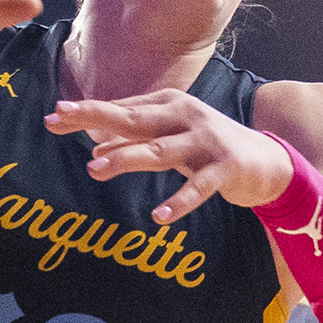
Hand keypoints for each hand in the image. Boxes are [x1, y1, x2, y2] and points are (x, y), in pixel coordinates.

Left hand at [48, 89, 293, 222]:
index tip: (54, 116)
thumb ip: (137, 140)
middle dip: (96, 117)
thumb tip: (94, 147)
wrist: (268, 161)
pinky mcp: (225, 169)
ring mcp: (206, 142)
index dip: (88, 112)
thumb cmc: (211, 148)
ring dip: (126, 158)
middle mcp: (186, 116)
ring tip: (95, 168)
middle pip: (134, 118)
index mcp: (170, 105)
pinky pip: (198, 188)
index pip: (122, 108)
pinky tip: (159, 218)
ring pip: (160, 150)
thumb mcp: (171, 139)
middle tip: (61, 120)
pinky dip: (179, 203)